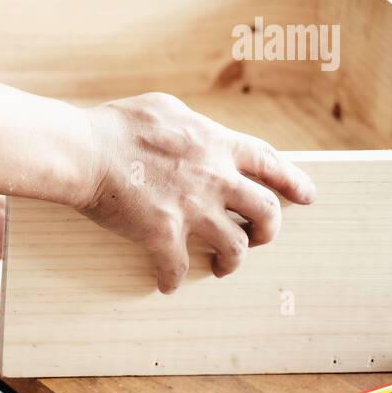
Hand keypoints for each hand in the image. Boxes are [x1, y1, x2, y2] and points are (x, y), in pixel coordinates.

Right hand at [79, 93, 315, 292]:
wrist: (85, 152)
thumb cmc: (116, 126)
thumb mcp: (164, 108)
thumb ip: (192, 124)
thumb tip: (198, 133)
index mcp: (216, 145)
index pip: (270, 164)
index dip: (293, 181)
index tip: (306, 196)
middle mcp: (214, 178)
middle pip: (266, 211)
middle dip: (269, 230)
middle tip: (260, 238)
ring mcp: (192, 209)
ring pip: (235, 246)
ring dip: (232, 260)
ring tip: (223, 267)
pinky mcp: (164, 235)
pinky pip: (178, 267)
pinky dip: (173, 279)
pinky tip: (166, 283)